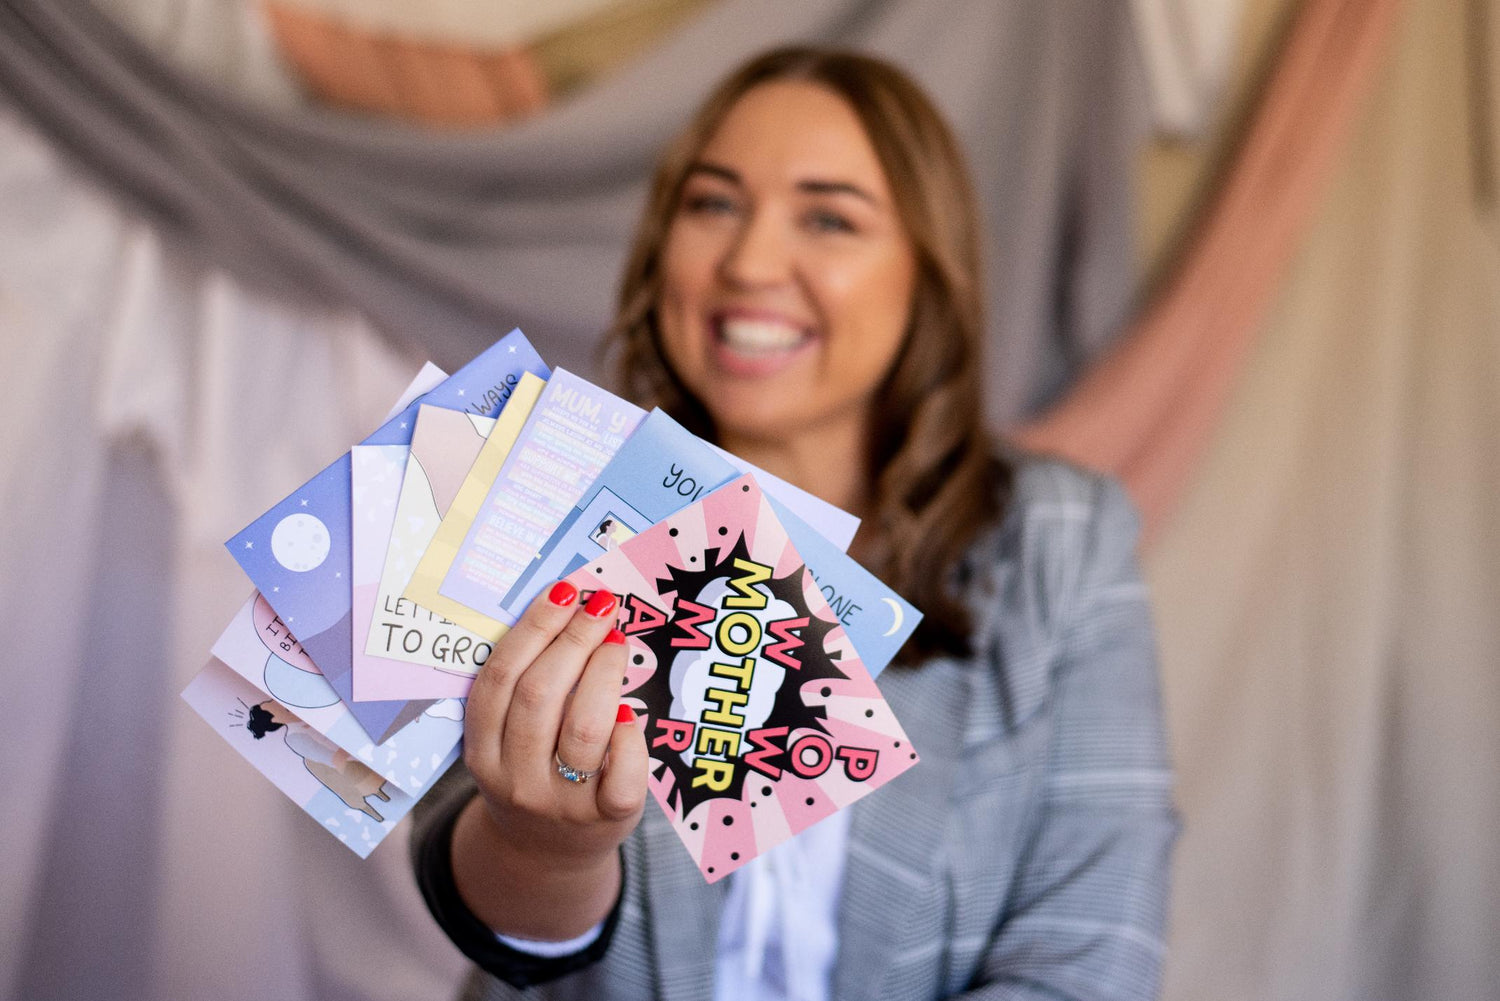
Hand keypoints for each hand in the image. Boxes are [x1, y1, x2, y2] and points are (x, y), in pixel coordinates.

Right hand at [454, 580, 648, 937]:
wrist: (544, 856)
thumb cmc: (531, 774)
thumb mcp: (504, 742)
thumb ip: (521, 689)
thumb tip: (564, 607)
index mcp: (481, 751)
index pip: (500, 679)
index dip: (534, 628)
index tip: (564, 591)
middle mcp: (515, 779)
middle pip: (541, 695)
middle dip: (575, 639)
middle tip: (601, 607)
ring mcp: (561, 802)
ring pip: (584, 726)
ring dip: (604, 673)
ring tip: (616, 643)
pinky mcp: (606, 818)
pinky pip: (622, 773)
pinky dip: (630, 735)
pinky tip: (630, 710)